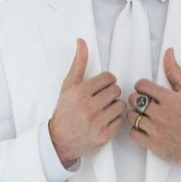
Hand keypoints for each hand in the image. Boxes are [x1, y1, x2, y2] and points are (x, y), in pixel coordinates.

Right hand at [48, 38, 127, 162]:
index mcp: (79, 93)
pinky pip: (121, 120)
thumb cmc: (65, 111)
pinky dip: (116, 120)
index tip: (101, 87)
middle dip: (111, 94)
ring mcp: (96, 122)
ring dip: (115, 106)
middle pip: (116, 90)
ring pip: (121, 105)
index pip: (108, 78)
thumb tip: (81, 41)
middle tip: (102, 99)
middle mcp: (88, 107)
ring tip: (105, 109)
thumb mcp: (68, 86)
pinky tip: (105, 120)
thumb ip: (78, 64)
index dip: (106, 82)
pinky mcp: (104, 135)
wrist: (59, 140)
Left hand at [124, 48, 180, 170]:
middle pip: (133, 100)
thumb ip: (175, 72)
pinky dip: (136, 130)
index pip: (141, 85)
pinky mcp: (153, 144)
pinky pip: (132, 133)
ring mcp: (156, 129)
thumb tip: (168, 52)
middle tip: (146, 104)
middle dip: (138, 100)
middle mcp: (161, 113)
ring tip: (146, 116)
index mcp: (169, 99)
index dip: (142, 87)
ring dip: (136, 115)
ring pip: (131, 116)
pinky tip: (145, 128)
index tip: (147, 92)